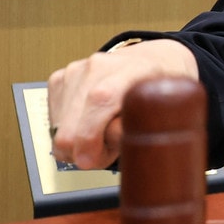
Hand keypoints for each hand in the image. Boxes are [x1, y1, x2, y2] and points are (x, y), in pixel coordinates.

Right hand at [48, 40, 199, 169]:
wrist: (149, 62)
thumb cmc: (159, 89)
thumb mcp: (169, 109)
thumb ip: (145, 126)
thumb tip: (113, 139)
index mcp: (133, 69)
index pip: (100, 100)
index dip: (89, 135)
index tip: (89, 160)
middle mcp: (101, 66)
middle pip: (72, 122)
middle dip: (83, 150)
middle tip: (106, 152)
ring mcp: (77, 70)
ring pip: (59, 128)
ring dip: (78, 142)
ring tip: (103, 134)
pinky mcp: (60, 79)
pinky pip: (53, 121)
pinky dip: (70, 131)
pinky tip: (89, 124)